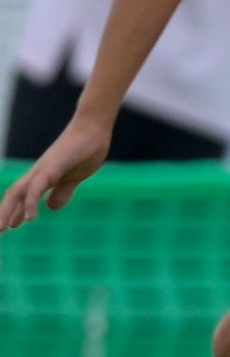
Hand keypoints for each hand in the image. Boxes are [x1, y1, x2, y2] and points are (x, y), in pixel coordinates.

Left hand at [0, 115, 112, 232]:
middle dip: (5, 212)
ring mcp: (43, 169)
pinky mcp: (52, 167)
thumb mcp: (76, 176)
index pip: (23, 194)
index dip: (15, 210)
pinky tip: (30, 218)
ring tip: (5, 228)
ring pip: (19, 192)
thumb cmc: (88, 149)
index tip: (10, 226)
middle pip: (14, 194)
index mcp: (44, 175)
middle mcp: (38, 172)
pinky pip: (37, 188)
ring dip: (10, 210)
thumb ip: (64, 191)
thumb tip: (51, 207)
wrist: (94, 128)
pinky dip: (30, 203)